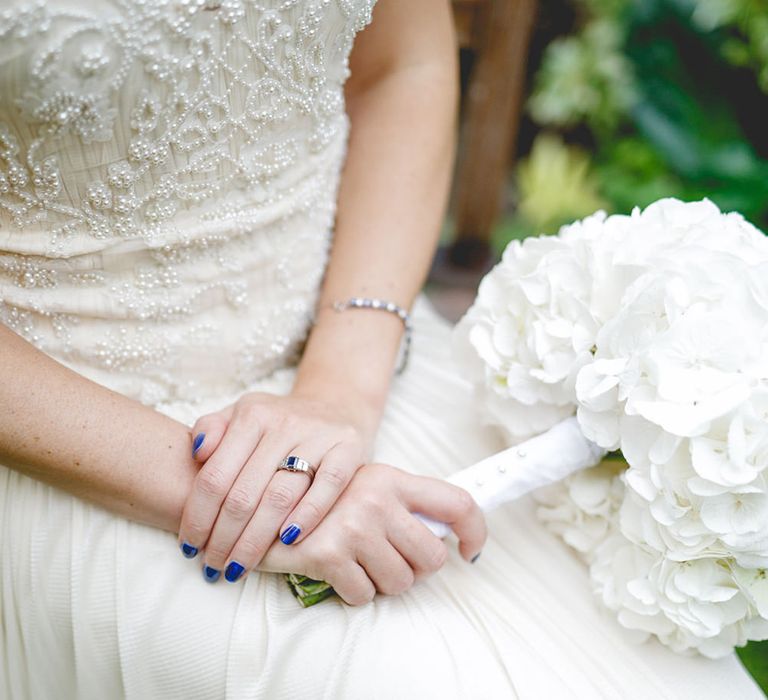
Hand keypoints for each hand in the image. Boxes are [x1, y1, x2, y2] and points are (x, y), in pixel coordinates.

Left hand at [178, 390, 378, 581]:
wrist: (336, 405)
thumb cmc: (279, 422)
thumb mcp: (242, 414)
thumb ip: (211, 429)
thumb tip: (197, 453)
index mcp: (252, 415)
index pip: (215, 476)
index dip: (197, 517)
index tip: (189, 548)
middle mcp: (284, 423)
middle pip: (243, 494)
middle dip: (223, 539)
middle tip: (213, 567)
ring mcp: (318, 436)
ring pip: (280, 497)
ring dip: (255, 540)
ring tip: (239, 567)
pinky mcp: (348, 449)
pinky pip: (327, 488)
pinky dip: (307, 516)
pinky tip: (288, 541)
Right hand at [258, 463, 486, 603]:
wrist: (259, 502)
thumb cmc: (321, 501)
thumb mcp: (364, 484)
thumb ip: (403, 502)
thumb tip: (449, 534)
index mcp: (391, 478)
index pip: (456, 502)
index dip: (475, 531)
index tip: (469, 551)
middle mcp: (377, 498)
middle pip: (433, 558)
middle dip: (416, 569)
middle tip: (391, 559)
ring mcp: (354, 526)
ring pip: (401, 582)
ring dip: (383, 582)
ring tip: (360, 563)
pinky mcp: (329, 554)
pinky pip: (365, 596)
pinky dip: (355, 592)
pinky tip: (338, 572)